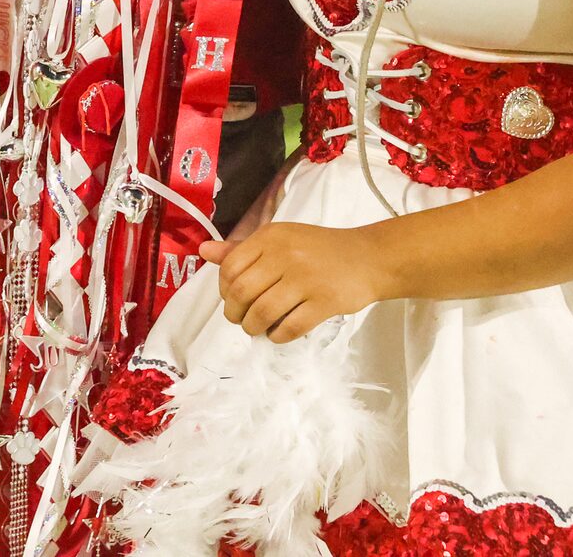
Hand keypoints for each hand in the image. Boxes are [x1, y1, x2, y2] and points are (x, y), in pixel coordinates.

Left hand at [202, 221, 385, 342]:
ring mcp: (306, 279)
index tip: (230, 299)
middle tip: (239, 319)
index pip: (231, 267)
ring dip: (252, 327)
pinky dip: (277, 336)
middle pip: (242, 292)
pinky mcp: (325, 302)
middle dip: (234, 313)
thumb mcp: (280, 239)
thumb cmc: (319, 249)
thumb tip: (204, 251)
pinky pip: (291, 327)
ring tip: (255, 328)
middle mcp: (285, 255)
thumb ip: (242, 249)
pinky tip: (277, 335)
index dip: (224, 289)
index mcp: (270, 237)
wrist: (369, 257)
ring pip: (263, 312)